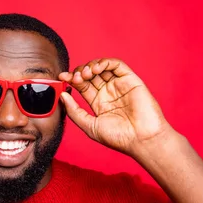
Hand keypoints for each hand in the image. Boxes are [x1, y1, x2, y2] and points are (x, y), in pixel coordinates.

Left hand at [59, 58, 174, 159]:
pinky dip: (105, 62)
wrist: (141, 139)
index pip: (82, 85)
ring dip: (90, 66)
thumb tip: (62, 96)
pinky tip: (96, 69)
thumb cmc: (118, 137)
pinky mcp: (130, 80)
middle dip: (79, 72)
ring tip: (85, 74)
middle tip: (74, 77)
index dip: (71, 79)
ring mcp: (119, 85)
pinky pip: (117, 65)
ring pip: (102, 67)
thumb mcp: (89, 126)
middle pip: (90, 74)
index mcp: (98, 102)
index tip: (62, 77)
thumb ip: (74, 111)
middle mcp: (108, 92)